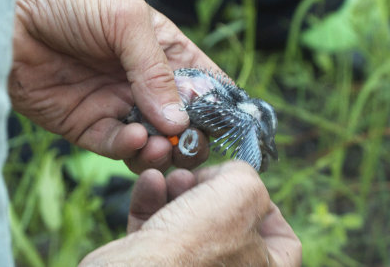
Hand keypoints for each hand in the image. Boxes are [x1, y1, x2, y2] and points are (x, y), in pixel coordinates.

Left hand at [10, 0, 219, 172]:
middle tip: (189, 143)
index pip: (201, 82)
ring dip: (160, 149)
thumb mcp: (126, 21)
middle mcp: (143, 83)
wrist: (8, 12)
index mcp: (163, 53)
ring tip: (160, 146)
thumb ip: (155, 70)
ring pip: (150, 140)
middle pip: (180, 120)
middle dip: (189, 135)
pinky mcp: (88, 124)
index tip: (224, 124)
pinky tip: (133, 140)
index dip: (216, 104)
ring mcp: (117, 105)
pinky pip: (115, 145)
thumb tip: (179, 119)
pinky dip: (127, 149)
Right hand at [79, 162, 301, 265]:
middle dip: (210, 191)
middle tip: (198, 176)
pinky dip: (154, 202)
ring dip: (179, 191)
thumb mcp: (240, 193)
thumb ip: (245, 175)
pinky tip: (149, 182)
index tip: (245, 187)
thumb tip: (227, 176)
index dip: (268, 206)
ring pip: (190, 223)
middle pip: (228, 224)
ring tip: (170, 177)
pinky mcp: (156, 264)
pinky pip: (159, 229)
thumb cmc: (195, 247)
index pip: (284, 241)